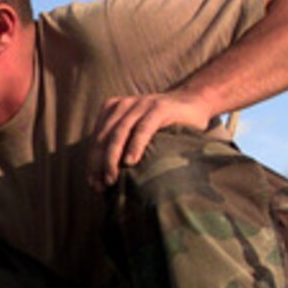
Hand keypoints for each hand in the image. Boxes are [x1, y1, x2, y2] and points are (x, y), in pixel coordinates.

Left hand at [89, 92, 211, 188]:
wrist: (195, 101)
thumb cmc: (165, 125)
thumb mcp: (139, 132)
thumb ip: (123, 145)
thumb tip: (106, 178)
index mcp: (115, 109)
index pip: (97, 138)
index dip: (92, 162)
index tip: (93, 184)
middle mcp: (125, 105)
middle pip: (104, 137)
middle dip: (99, 164)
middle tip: (100, 186)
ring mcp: (142, 104)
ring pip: (119, 133)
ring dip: (112, 158)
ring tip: (111, 179)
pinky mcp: (160, 108)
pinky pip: (143, 128)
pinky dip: (134, 145)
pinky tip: (130, 162)